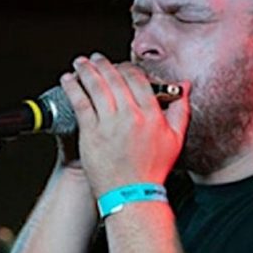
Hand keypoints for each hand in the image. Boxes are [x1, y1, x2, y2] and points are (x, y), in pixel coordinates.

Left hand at [59, 53, 190, 194]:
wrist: (131, 194)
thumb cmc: (151, 170)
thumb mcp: (175, 139)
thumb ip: (180, 110)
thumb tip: (184, 87)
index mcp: (151, 115)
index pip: (138, 79)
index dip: (127, 68)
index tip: (120, 66)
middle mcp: (131, 116)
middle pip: (115, 78)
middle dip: (103, 64)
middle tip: (96, 59)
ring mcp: (110, 123)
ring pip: (97, 86)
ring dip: (86, 70)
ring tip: (80, 63)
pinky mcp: (92, 132)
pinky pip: (80, 102)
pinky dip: (73, 87)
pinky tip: (68, 79)